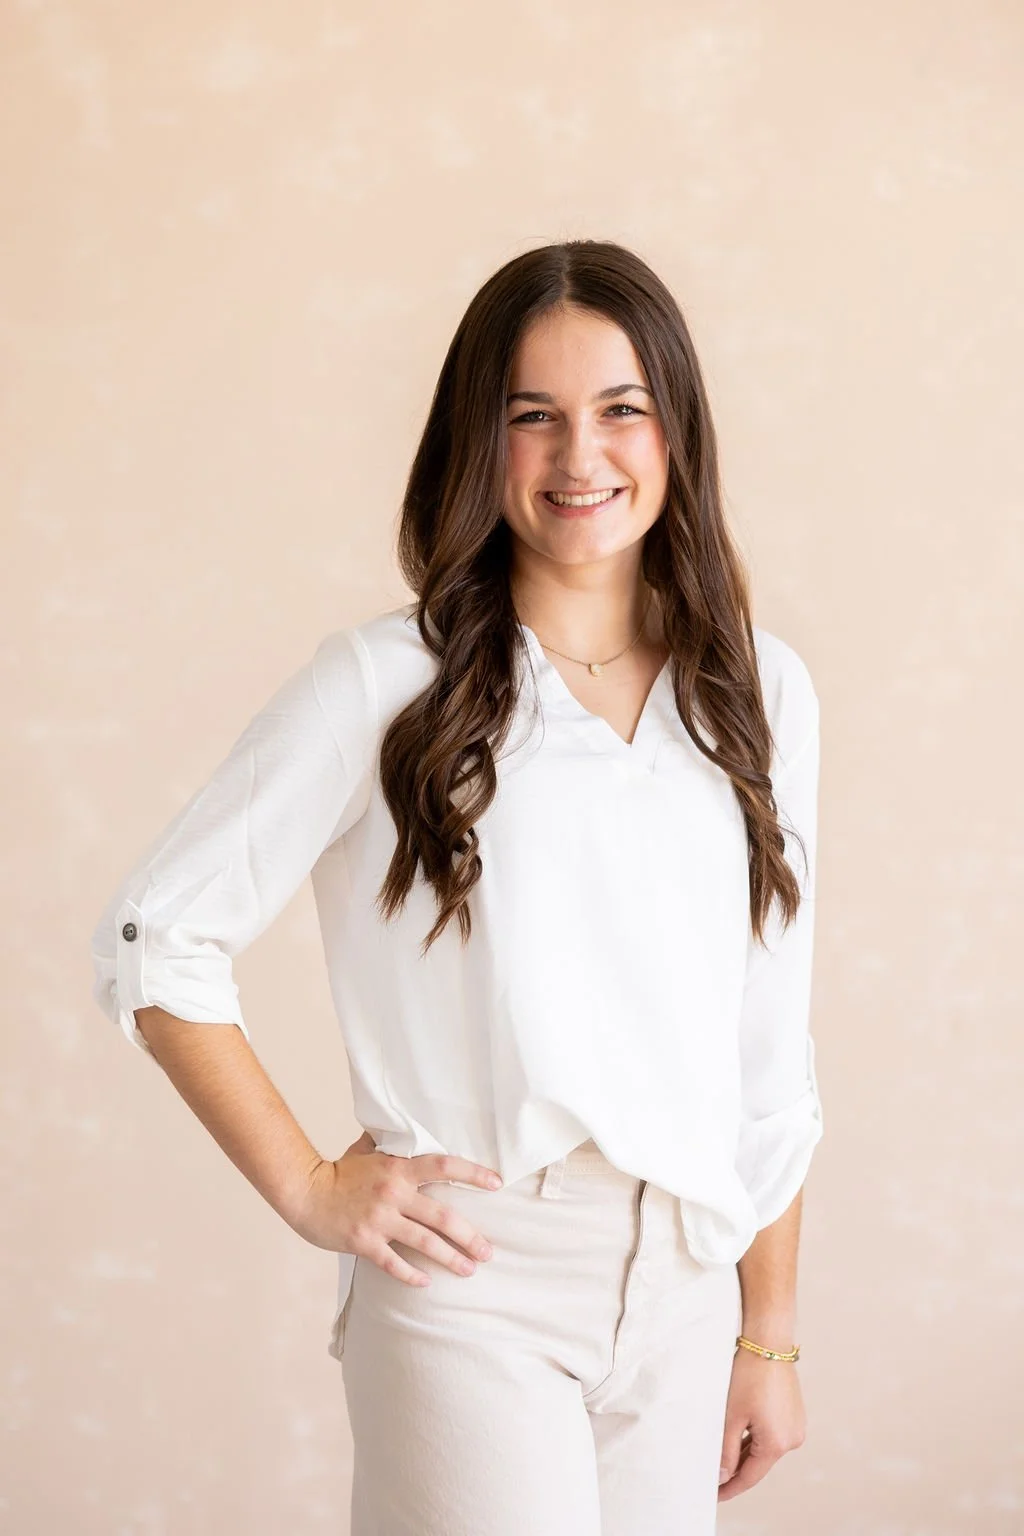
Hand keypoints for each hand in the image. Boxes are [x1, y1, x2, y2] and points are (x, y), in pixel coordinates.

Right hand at [288, 1130, 502, 1286]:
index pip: (443, 1165)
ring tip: (469, 1269)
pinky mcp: (364, 1242)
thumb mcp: (367, 1150)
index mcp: (398, 1168)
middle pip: (442, 1216)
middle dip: (469, 1235)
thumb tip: (406, 1128)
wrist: (304, 1192)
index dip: (472, 1174)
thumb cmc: (338, 1171)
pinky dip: (412, 1275)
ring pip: (425, 1242)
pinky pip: (394, 1263)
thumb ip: (391, 1143)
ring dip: (450, 1258)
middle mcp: (393, 1193)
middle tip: (488, 1251)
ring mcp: (379, 1220)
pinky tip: (427, 1282)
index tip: (496, 1183)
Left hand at [717, 1345, 806, 1501]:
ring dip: (745, 1453)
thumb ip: (727, 1450)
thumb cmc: (749, 1376)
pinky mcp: (794, 1414)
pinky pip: (772, 1435)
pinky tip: (739, 1438)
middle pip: (759, 1464)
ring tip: (723, 1457)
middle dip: (736, 1470)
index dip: (730, 1487)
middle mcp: (792, 1439)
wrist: (768, 1343)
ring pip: (765, 1449)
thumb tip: (723, 1476)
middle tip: (714, 1477)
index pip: (750, 1476)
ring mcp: (795, 1426)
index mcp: (778, 1444)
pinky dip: (755, 1439)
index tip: (715, 1495)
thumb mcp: (732, 1416)